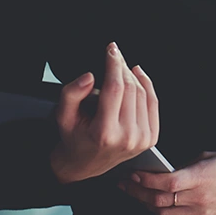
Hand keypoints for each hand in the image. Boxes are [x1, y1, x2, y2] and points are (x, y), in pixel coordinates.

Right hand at [50, 42, 159, 182]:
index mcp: (104, 133)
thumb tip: (89, 77)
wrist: (84, 164)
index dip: (114, 64)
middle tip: (114, 54)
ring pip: (142, 92)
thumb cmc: (74, 138)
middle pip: (129, 88)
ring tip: (121, 66)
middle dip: (121, 66)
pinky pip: (152, 103)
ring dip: (132, 74)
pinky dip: (146, 84)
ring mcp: (141, 139)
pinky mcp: (150, 138)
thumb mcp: (63, 116)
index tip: (111, 49)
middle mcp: (126, 138)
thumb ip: (71, 93)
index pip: (115, 88)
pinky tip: (137, 74)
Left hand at [117, 151, 215, 214]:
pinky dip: (161, 212)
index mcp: (201, 177)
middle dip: (137, 192)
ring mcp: (202, 214)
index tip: (132, 173)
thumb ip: (184, 166)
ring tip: (136, 192)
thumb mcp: (207, 156)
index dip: (145, 180)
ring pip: (164, 214)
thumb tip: (162, 171)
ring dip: (147, 203)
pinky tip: (154, 202)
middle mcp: (200, 199)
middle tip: (125, 183)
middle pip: (159, 201)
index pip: (165, 183)